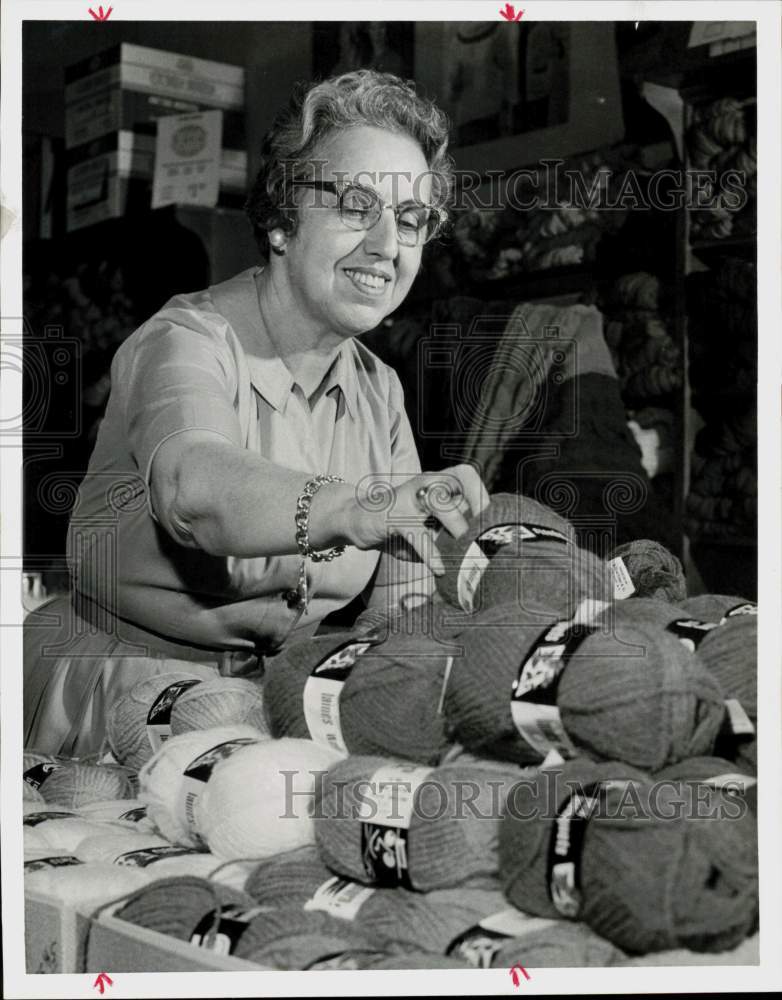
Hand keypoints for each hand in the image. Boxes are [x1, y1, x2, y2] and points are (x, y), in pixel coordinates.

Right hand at [349, 464, 489, 575]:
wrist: (355, 519)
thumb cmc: (399, 524)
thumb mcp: (427, 526)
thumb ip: (450, 532)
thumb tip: (479, 553)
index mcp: (435, 483)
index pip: (465, 475)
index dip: (481, 493)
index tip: (491, 519)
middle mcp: (423, 484)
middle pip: (457, 480)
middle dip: (475, 506)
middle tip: (482, 535)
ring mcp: (407, 498)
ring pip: (438, 501)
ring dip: (455, 524)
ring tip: (463, 549)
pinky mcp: (392, 517)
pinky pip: (416, 533)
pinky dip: (430, 553)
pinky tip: (439, 569)